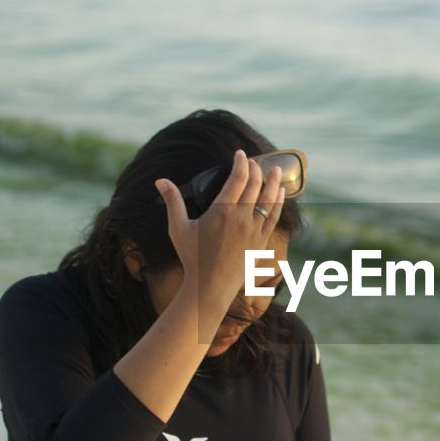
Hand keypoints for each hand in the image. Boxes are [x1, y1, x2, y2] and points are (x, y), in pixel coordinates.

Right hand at [155, 150, 284, 313]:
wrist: (210, 286)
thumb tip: (160, 180)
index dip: (241, 163)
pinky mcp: (261, 242)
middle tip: (254, 161)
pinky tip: (280, 194)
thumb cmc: (192, 257)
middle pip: (255, 185)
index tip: (240, 154)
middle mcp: (241, 218)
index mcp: (222, 211)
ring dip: (274, 182)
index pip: (237, 178)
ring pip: (269, 200)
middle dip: (256, 169)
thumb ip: (172, 202)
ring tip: (277, 169)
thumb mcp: (178, 228)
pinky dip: (278, 203)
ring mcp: (254, 230)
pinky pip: (274, 217)